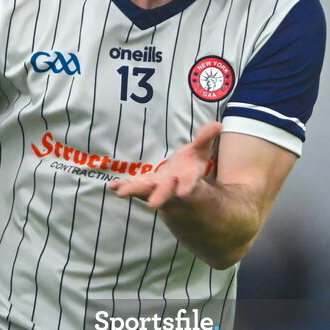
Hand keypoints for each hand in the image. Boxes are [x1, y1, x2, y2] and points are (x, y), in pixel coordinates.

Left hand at [107, 121, 221, 208]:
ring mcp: (156, 186)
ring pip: (145, 190)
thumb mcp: (200, 150)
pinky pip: (133, 185)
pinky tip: (111, 186)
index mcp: (187, 178)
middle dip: (159, 196)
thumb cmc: (191, 164)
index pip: (189, 183)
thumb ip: (206, 138)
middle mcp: (171, 185)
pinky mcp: (144, 184)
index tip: (183, 192)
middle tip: (151, 205)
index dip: (187, 187)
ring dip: (133, 190)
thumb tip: (218, 124)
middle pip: (165, 191)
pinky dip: (123, 185)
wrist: (180, 179)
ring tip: (120, 192)